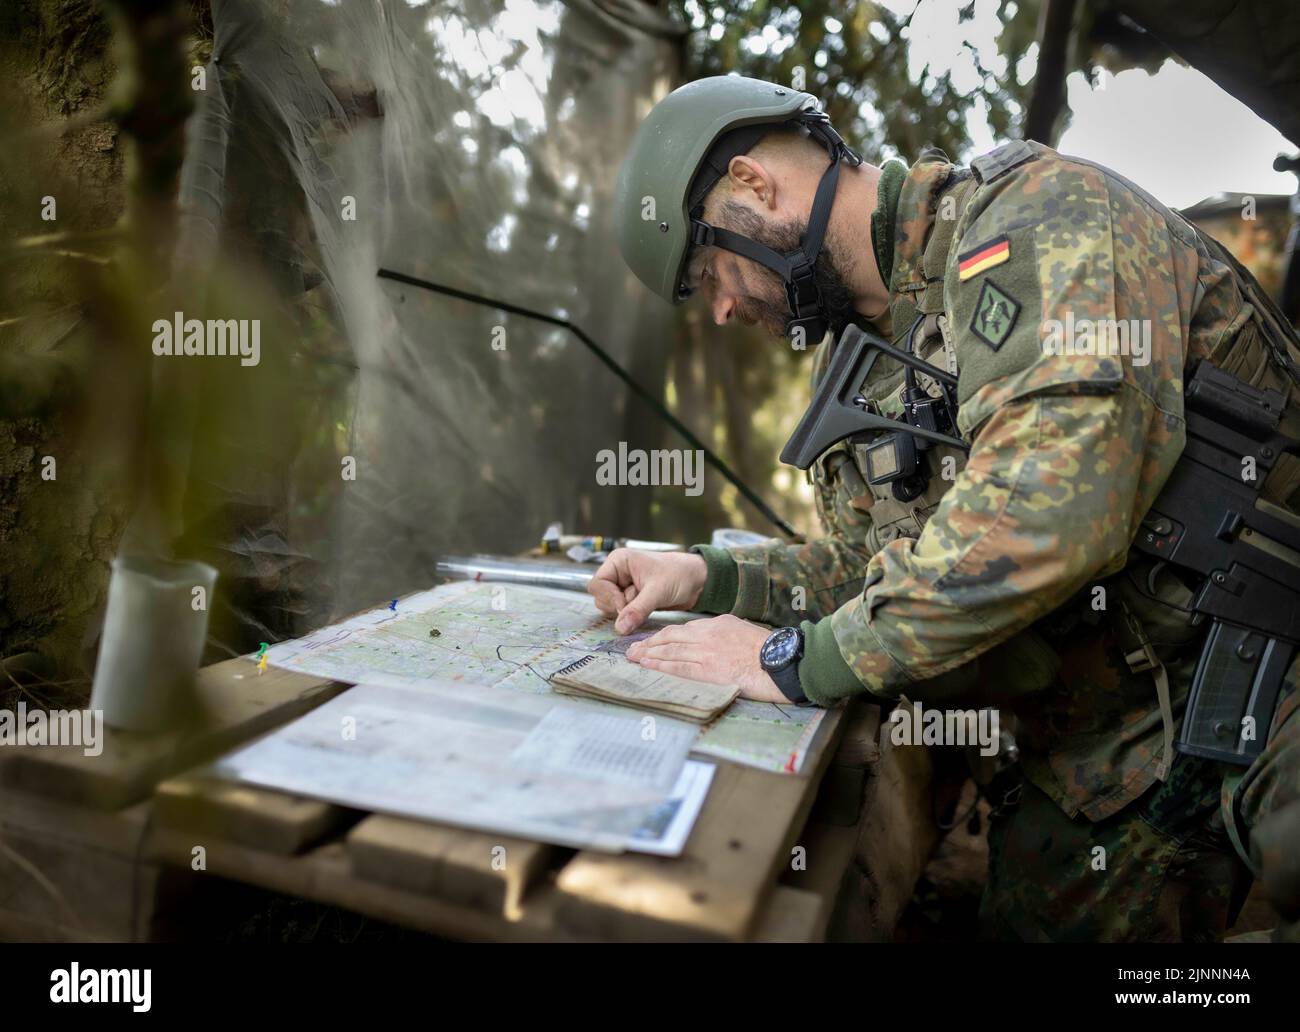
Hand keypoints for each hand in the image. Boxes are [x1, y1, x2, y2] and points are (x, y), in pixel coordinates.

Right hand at [587, 548, 707, 633]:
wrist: (697, 582)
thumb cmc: (679, 575)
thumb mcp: (657, 591)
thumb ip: (637, 609)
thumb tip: (620, 627)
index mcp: (619, 561)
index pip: (598, 583)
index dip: (609, 597)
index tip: (624, 605)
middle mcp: (617, 573)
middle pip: (601, 597)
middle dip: (618, 605)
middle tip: (639, 603)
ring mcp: (623, 586)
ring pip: (609, 607)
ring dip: (626, 611)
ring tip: (646, 602)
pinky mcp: (630, 599)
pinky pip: (621, 612)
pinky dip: (631, 615)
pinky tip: (647, 607)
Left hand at [625, 614, 786, 701]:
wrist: (781, 661)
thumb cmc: (771, 651)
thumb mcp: (746, 632)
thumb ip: (728, 634)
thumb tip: (719, 641)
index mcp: (718, 623)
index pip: (684, 629)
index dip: (665, 636)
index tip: (653, 641)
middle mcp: (708, 634)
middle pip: (671, 637)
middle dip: (650, 644)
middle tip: (633, 649)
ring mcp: (706, 652)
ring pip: (669, 651)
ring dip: (648, 655)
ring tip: (633, 658)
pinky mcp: (707, 669)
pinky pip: (677, 667)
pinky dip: (660, 666)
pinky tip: (647, 667)